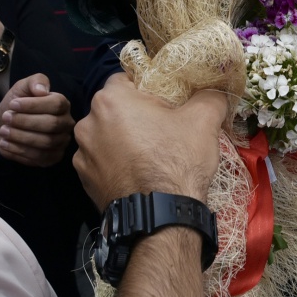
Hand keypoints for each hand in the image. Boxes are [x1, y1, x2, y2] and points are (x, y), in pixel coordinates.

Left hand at [0, 73, 72, 167]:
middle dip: (25, 122)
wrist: (5, 124)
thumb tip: (41, 90)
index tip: (13, 104)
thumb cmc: (16, 105)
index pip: (56, 104)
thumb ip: (34, 82)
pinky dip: (19, 151)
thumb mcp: (22, 87)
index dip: (34, 105)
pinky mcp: (52, 158)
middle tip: (6, 118)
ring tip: (4, 131)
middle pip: (51, 125)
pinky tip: (5, 143)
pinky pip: (39, 157)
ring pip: (45, 142)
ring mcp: (61, 143)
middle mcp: (66, 124)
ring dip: (21, 137)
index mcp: (62, 104)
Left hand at [73, 75, 229, 208]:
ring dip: (122, 140)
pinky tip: (137, 176)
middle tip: (162, 131)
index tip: (165, 104)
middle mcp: (87, 122)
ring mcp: (82, 154)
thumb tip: (214, 89)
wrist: (160, 218)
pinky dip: (116, 165)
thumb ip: (209, 95)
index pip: (126, 79)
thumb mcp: (204, 121)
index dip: (148, 89)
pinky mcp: (84, 180)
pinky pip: (102, 162)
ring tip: (149, 157)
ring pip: (106, 136)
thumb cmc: (177, 161)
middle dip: (135, 116)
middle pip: (115, 109)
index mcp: (110, 99)